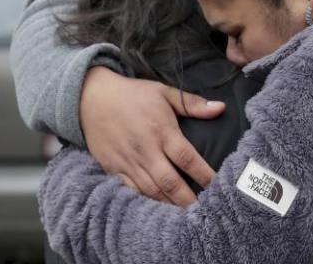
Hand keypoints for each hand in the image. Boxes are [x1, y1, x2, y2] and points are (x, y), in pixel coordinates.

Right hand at [80, 66, 225, 205]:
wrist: (91, 98)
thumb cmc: (133, 95)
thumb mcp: (164, 93)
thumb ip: (193, 104)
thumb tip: (221, 108)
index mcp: (161, 130)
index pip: (187, 158)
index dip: (204, 175)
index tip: (218, 187)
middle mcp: (146, 150)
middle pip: (170, 182)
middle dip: (188, 200)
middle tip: (204, 213)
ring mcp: (128, 162)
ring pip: (151, 191)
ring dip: (169, 206)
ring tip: (185, 218)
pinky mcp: (113, 169)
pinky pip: (131, 192)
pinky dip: (145, 202)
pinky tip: (157, 212)